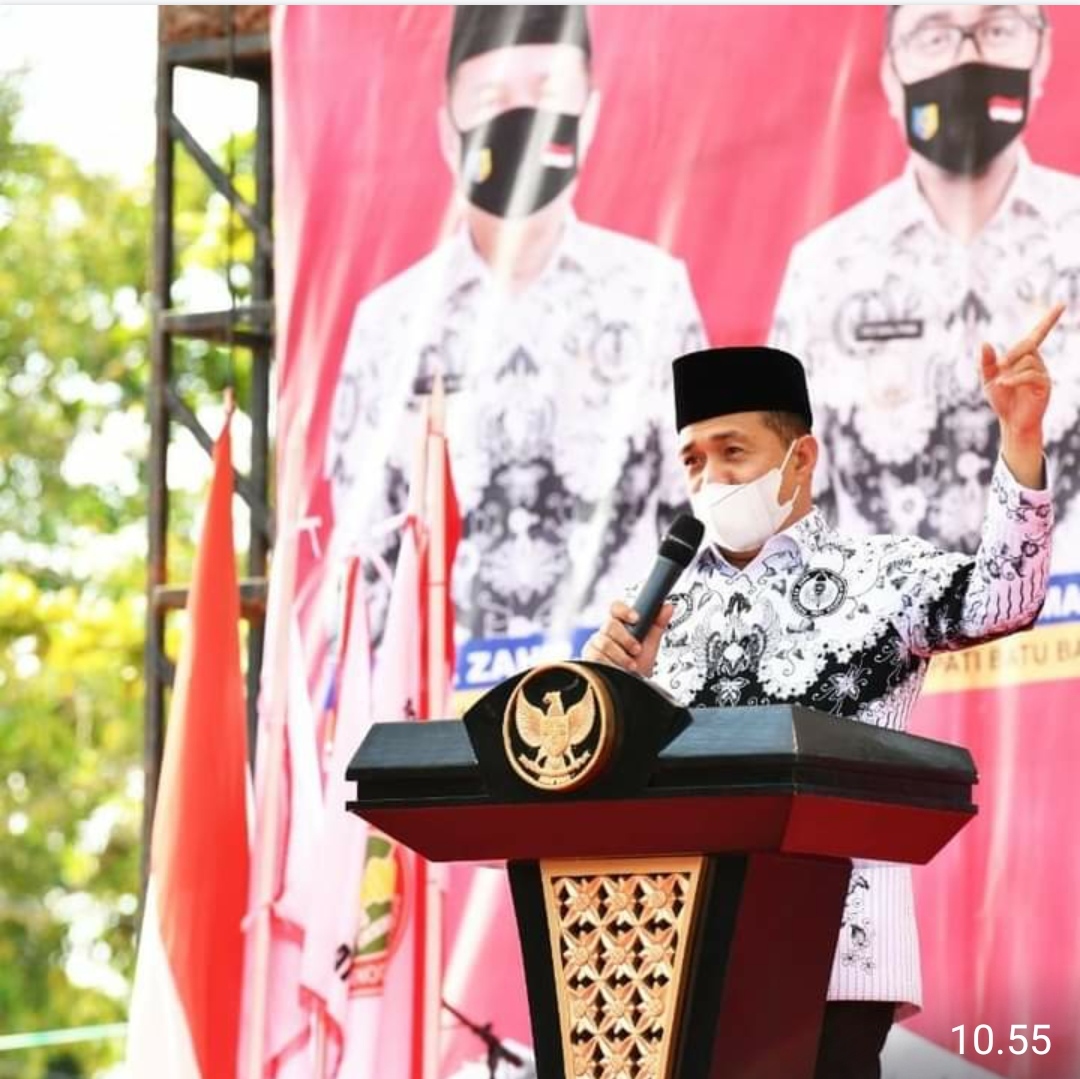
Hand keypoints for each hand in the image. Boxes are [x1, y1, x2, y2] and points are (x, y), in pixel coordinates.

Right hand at [582, 600, 673, 676]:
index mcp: (618, 625)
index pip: (615, 608)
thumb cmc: (639, 665)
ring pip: (603, 642)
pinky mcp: (588, 661)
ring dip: (621, 656)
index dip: (624, 611)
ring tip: (631, 665)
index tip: (636, 618)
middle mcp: (604, 634)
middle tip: (637, 650)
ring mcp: (595, 646)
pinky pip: (596, 658)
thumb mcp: (650, 645)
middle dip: (627, 639)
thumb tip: (668, 607)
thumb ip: (658, 624)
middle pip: (610, 625)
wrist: (632, 688)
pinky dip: (611, 665)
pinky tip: (617, 669)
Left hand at [980, 303, 1062, 487]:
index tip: (1061, 304)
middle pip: (1028, 345)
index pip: (1038, 334)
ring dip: (1011, 371)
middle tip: (999, 367)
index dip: (1049, 319)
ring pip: (1028, 360)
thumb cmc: (1001, 399)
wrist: (1011, 422)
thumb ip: (986, 362)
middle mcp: (1037, 361)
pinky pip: (1031, 374)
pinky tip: (1004, 385)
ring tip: (1002, 385)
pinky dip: (1015, 379)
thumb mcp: (988, 379)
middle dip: (1012, 353)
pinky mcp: (1044, 385)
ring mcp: (1042, 373)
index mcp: (1025, 357)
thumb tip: (985, 342)